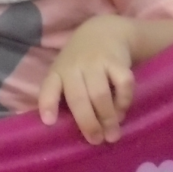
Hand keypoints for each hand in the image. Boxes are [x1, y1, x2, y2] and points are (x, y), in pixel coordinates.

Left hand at [38, 14, 135, 144]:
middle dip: (88, 122)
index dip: (48, 104)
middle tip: (96, 140)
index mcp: (58, 72)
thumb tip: (63, 129)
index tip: (49, 122)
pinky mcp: (117, 61)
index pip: (49, 87)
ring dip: (107, 117)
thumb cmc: (80, 61)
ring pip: (100, 94)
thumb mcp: (65, 71)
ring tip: (112, 134)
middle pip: (79, 98)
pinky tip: (122, 110)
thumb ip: (63, 95)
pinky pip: (123, 84)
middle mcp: (75, 66)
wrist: (103, 31)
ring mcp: (96, 62)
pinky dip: (124, 100)